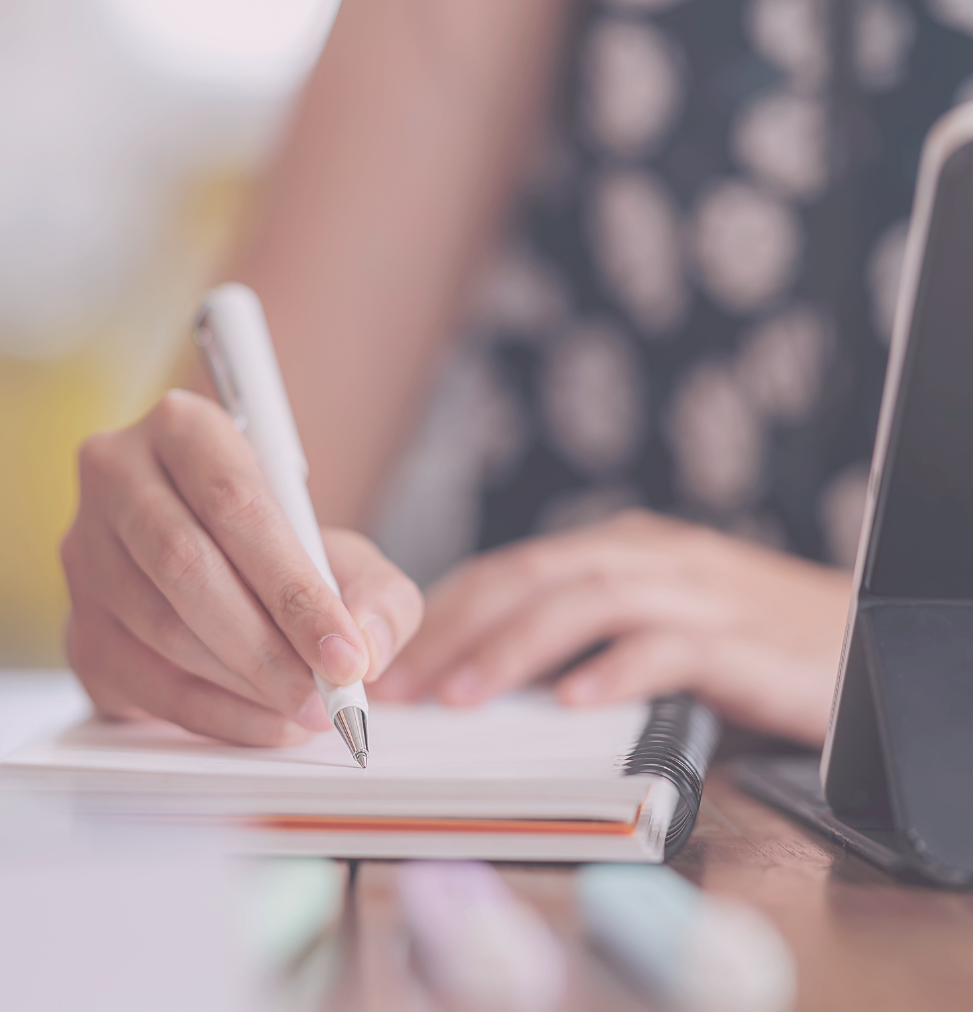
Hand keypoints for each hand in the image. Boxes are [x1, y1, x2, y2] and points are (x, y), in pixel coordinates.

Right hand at [61, 390, 422, 745]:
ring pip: (160, 627)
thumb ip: (379, 596)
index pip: (236, 505)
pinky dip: (212, 715)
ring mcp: (84, 553)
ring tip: (305, 711)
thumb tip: (367, 646)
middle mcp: (118, 477)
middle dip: (266, 648)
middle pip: (185, 565)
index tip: (343, 654)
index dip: (293, 588)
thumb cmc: (287, 555)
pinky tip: (263, 723)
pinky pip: (142, 681)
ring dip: (241, 684)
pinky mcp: (78, 626)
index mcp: (184, 428)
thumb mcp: (350, 557)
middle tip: (325, 697)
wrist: (225, 573)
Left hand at [371, 510, 850, 745]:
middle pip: (532, 577)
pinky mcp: (736, 635)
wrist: (856, 636)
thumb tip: (490, 673)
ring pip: (584, 603)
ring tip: (464, 698)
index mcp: (618, 548)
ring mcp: (693, 589)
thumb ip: (583, 631)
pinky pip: (665, 647)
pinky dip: (614, 671)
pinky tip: (574, 704)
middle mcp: (647, 555)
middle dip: (458, 631)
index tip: (396, 659)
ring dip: (515, 649)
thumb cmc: (742, 636)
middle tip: (403, 685)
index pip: (511, 568)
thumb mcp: (650, 618)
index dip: (446, 612)